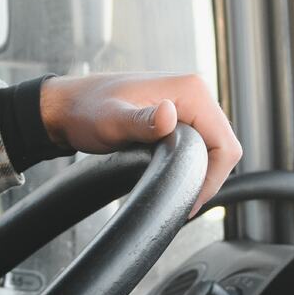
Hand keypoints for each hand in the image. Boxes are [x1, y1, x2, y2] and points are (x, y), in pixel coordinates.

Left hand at [38, 71, 242, 216]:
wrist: (68, 106)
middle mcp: (194, 94)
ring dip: (201, 172)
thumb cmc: (86, 110)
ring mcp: (187, 105)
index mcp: (190, 91)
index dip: (213, 178)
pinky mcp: (179, 116)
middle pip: (224, 146)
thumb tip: (169, 116)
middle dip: (209, 178)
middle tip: (184, 203)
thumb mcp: (112, 121)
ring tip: (180, 194)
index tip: (190, 200)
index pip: (225, 143)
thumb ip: (142, 121)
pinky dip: (193, 164)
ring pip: (213, 147)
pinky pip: (200, 144)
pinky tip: (174, 178)